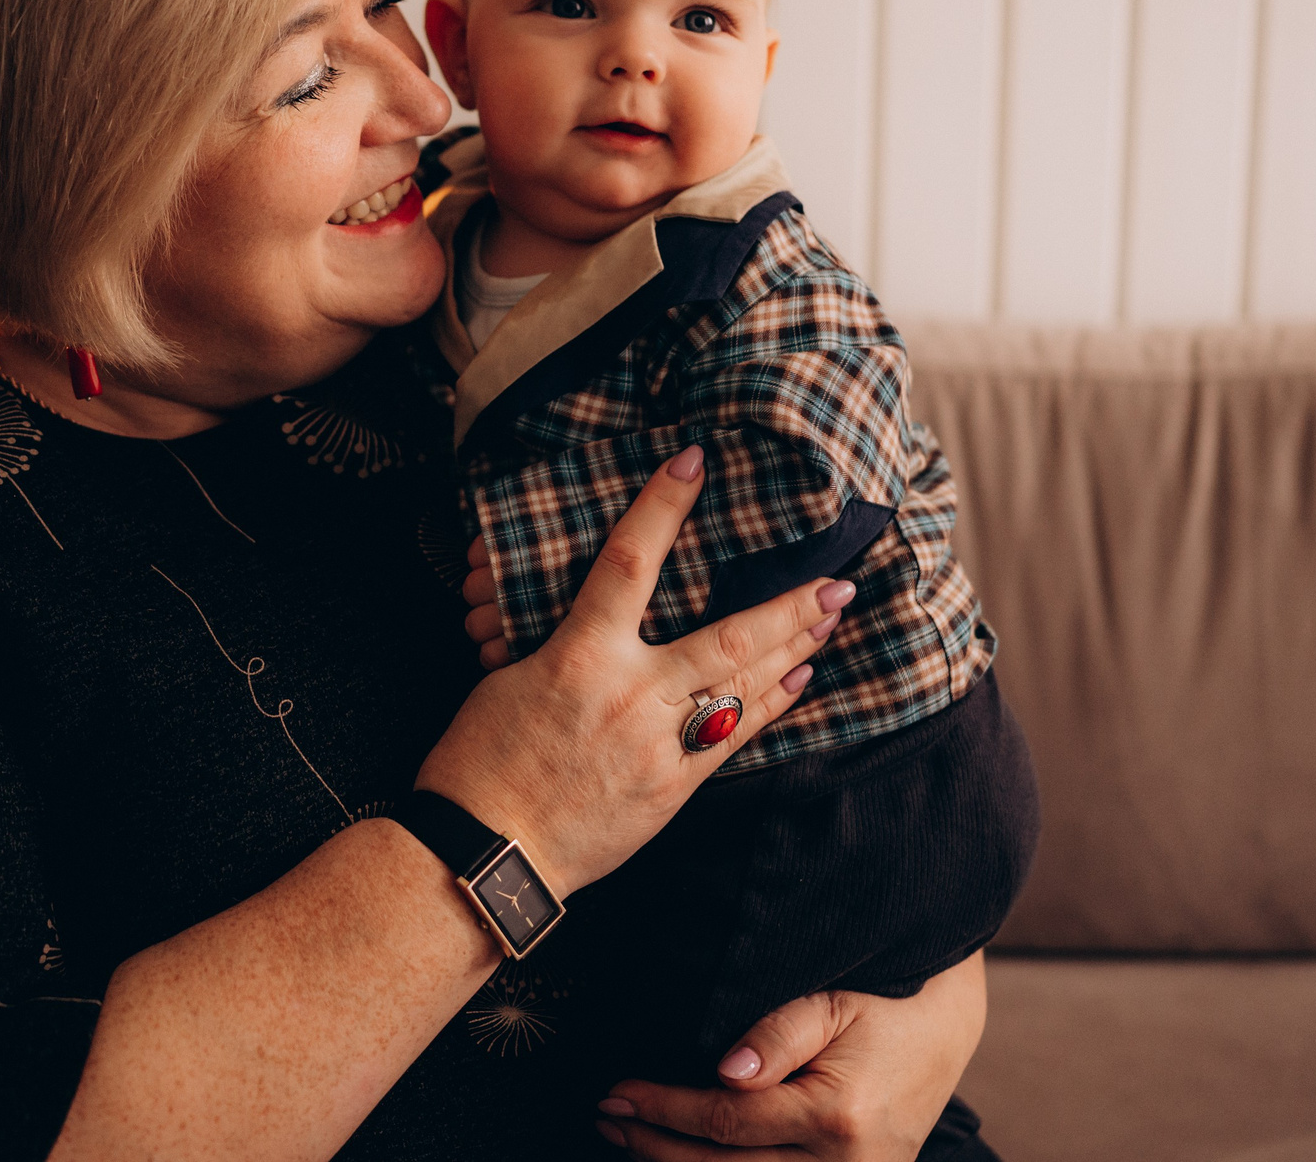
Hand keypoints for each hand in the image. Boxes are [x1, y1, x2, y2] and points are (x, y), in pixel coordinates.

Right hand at [416, 445, 854, 895]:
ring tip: (829, 616)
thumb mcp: (508, 681)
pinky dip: (771, 706)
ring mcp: (657, 744)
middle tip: (835, 578)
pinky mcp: (671, 789)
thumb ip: (564, 648)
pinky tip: (799, 679)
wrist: (485, 854)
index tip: (694, 461)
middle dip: (788, 604)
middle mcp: (630, 693)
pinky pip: (734, 739)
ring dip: (792, 647)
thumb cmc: (480, 764)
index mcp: (578, 655)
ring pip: (743, 685)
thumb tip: (599, 625)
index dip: (663, 505)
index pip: (628, 560)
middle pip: (726, 636)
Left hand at [593, 954, 988, 1159]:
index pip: (727, 1122)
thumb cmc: (886, 1003)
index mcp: (838, 1118)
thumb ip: (777, 1034)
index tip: (617, 1092)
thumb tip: (723, 1074)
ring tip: (628, 1138)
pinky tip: (680, 1159)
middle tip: (606, 1115)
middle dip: (654, 1145)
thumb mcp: (831, 1001)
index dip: (665, 1109)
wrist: (945, 1029)